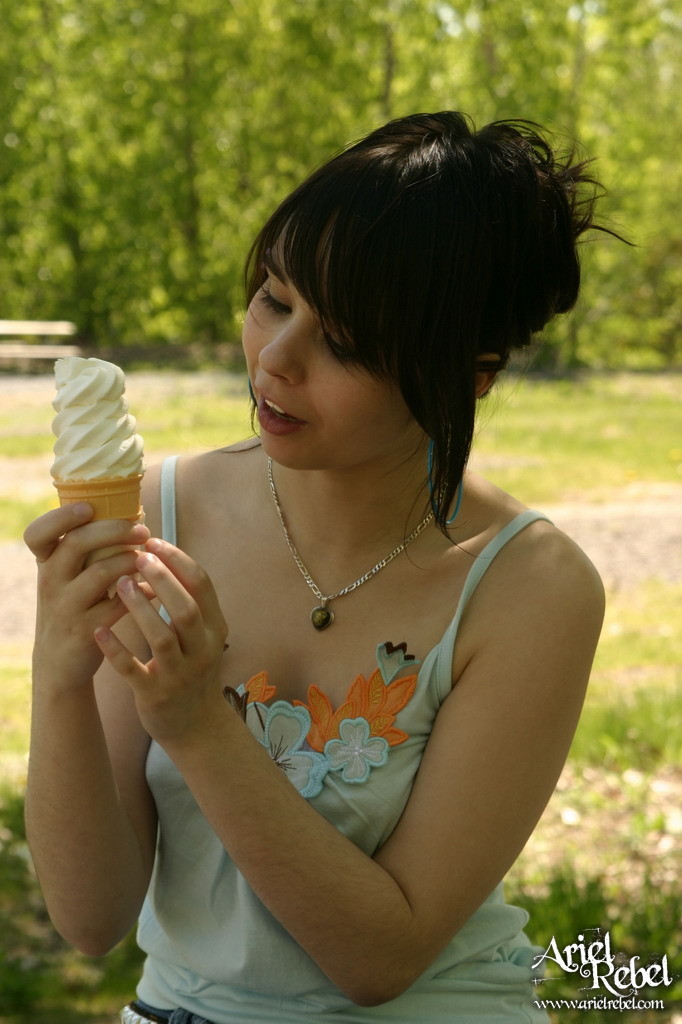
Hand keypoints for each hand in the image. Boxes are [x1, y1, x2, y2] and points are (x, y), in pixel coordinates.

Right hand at [23, 504, 150, 689]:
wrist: (59, 662)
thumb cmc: (72, 606)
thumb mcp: (67, 577)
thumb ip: (86, 549)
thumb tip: (132, 512)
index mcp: (46, 563)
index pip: (38, 533)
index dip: (61, 516)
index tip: (89, 507)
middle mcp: (50, 581)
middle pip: (78, 543)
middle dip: (115, 530)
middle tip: (142, 530)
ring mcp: (65, 607)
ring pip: (101, 573)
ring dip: (132, 561)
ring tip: (149, 559)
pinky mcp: (84, 631)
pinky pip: (118, 605)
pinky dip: (142, 592)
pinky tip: (155, 588)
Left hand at [93, 538, 227, 747]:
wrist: (195, 725)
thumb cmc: (192, 668)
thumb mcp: (202, 635)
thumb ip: (189, 601)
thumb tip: (163, 554)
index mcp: (215, 629)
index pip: (202, 585)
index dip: (179, 560)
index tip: (154, 541)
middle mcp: (203, 650)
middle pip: (186, 608)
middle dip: (163, 579)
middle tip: (137, 556)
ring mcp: (180, 674)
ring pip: (162, 637)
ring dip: (141, 608)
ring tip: (120, 584)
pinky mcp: (156, 694)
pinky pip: (134, 669)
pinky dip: (116, 649)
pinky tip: (99, 631)